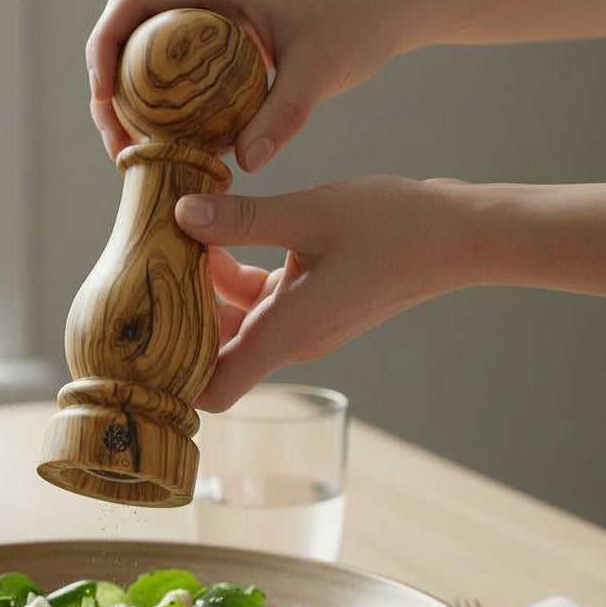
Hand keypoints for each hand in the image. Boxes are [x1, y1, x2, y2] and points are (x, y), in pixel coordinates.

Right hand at [86, 0, 410, 169]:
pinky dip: (165, 109)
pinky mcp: (226, 43)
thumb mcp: (320, 72)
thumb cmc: (359, 22)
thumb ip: (282, 115)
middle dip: (109, 91)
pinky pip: (178, 73)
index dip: (102, 50)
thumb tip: (243, 164)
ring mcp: (214, 19)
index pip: (131, 5)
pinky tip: (174, 148)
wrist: (391, 7)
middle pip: (128, 37)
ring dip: (132, 105)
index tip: (102, 101)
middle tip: (117, 147)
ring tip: (136, 155)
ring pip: (149, 59)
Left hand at [175, 177, 473, 410]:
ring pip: (232, 323)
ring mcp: (300, 326)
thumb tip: (180, 213)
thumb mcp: (309, 213)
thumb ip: (242, 219)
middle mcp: (289, 341)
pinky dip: (233, 277)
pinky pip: (256, 303)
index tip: (147, 340)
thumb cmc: (394, 227)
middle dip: (179, 317)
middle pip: (212, 354)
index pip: (214, 393)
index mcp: (286, 333)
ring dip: (204, 289)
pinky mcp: (309, 306)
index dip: (175, 381)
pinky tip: (219, 232)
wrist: (459, 235)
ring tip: (181, 236)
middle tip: (152, 267)